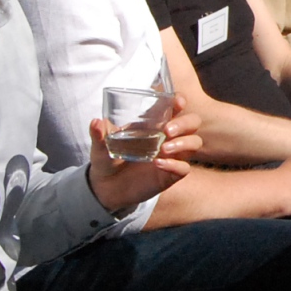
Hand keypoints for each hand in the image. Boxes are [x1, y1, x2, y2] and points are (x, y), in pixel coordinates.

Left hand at [85, 106, 201, 215]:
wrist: (106, 188)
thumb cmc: (108, 160)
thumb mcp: (101, 146)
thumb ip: (99, 135)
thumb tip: (96, 122)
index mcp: (154, 124)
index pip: (175, 108)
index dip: (180, 101)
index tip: (178, 102)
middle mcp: (168, 137)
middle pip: (193, 123)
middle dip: (185, 123)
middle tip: (167, 131)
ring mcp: (172, 155)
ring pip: (195, 143)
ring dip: (183, 143)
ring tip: (163, 149)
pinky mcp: (170, 174)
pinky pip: (184, 168)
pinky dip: (175, 165)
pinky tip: (158, 165)